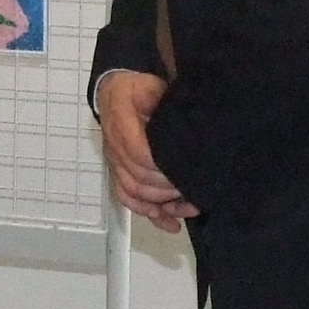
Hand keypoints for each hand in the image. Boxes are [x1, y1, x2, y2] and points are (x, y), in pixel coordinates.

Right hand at [95, 70, 197, 229]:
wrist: (114, 94)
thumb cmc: (134, 90)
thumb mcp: (148, 85)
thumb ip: (156, 96)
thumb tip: (170, 106)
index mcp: (122, 126)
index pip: (139, 154)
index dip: (161, 167)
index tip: (184, 170)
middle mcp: (116, 150)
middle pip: (138, 179)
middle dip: (167, 189)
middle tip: (194, 189)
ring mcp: (117, 164)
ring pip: (134, 193)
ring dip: (162, 205)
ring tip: (189, 207)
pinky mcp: (121, 174)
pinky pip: (130, 200)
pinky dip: (150, 214)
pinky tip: (171, 223)